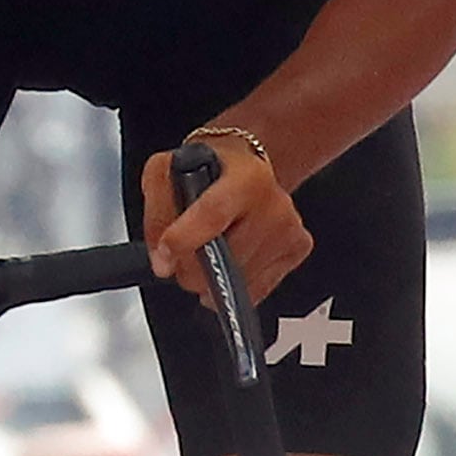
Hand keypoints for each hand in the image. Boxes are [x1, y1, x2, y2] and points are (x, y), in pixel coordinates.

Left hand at [142, 131, 311, 313]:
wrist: (245, 166)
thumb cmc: (205, 170)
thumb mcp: (166, 172)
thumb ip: (156, 213)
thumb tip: (163, 261)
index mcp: (246, 176)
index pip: (214, 214)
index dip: (185, 240)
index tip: (164, 257)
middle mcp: (275, 201)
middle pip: (226, 257)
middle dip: (192, 270)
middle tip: (181, 259)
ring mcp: (291, 227)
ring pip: (240, 280)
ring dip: (212, 280)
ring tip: (208, 251)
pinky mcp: (299, 248)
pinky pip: (258, 289)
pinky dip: (234, 285)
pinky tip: (229, 260)